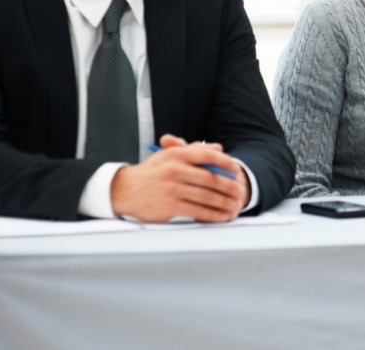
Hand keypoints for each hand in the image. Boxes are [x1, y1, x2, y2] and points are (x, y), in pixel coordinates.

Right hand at [110, 134, 247, 222]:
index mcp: (176, 155)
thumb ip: (194, 150)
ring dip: (225, 202)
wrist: (123, 190)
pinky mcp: (170, 206)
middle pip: (211, 178)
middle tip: (240, 190)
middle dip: (229, 185)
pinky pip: (198, 211)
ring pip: (207, 196)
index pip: (208, 155)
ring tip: (235, 205)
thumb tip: (219, 148)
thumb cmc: (151, 172)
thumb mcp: (169, 156)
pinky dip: (213, 214)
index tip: (236, 169)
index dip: (226, 162)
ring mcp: (172, 188)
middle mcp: (175, 170)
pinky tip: (222, 216)